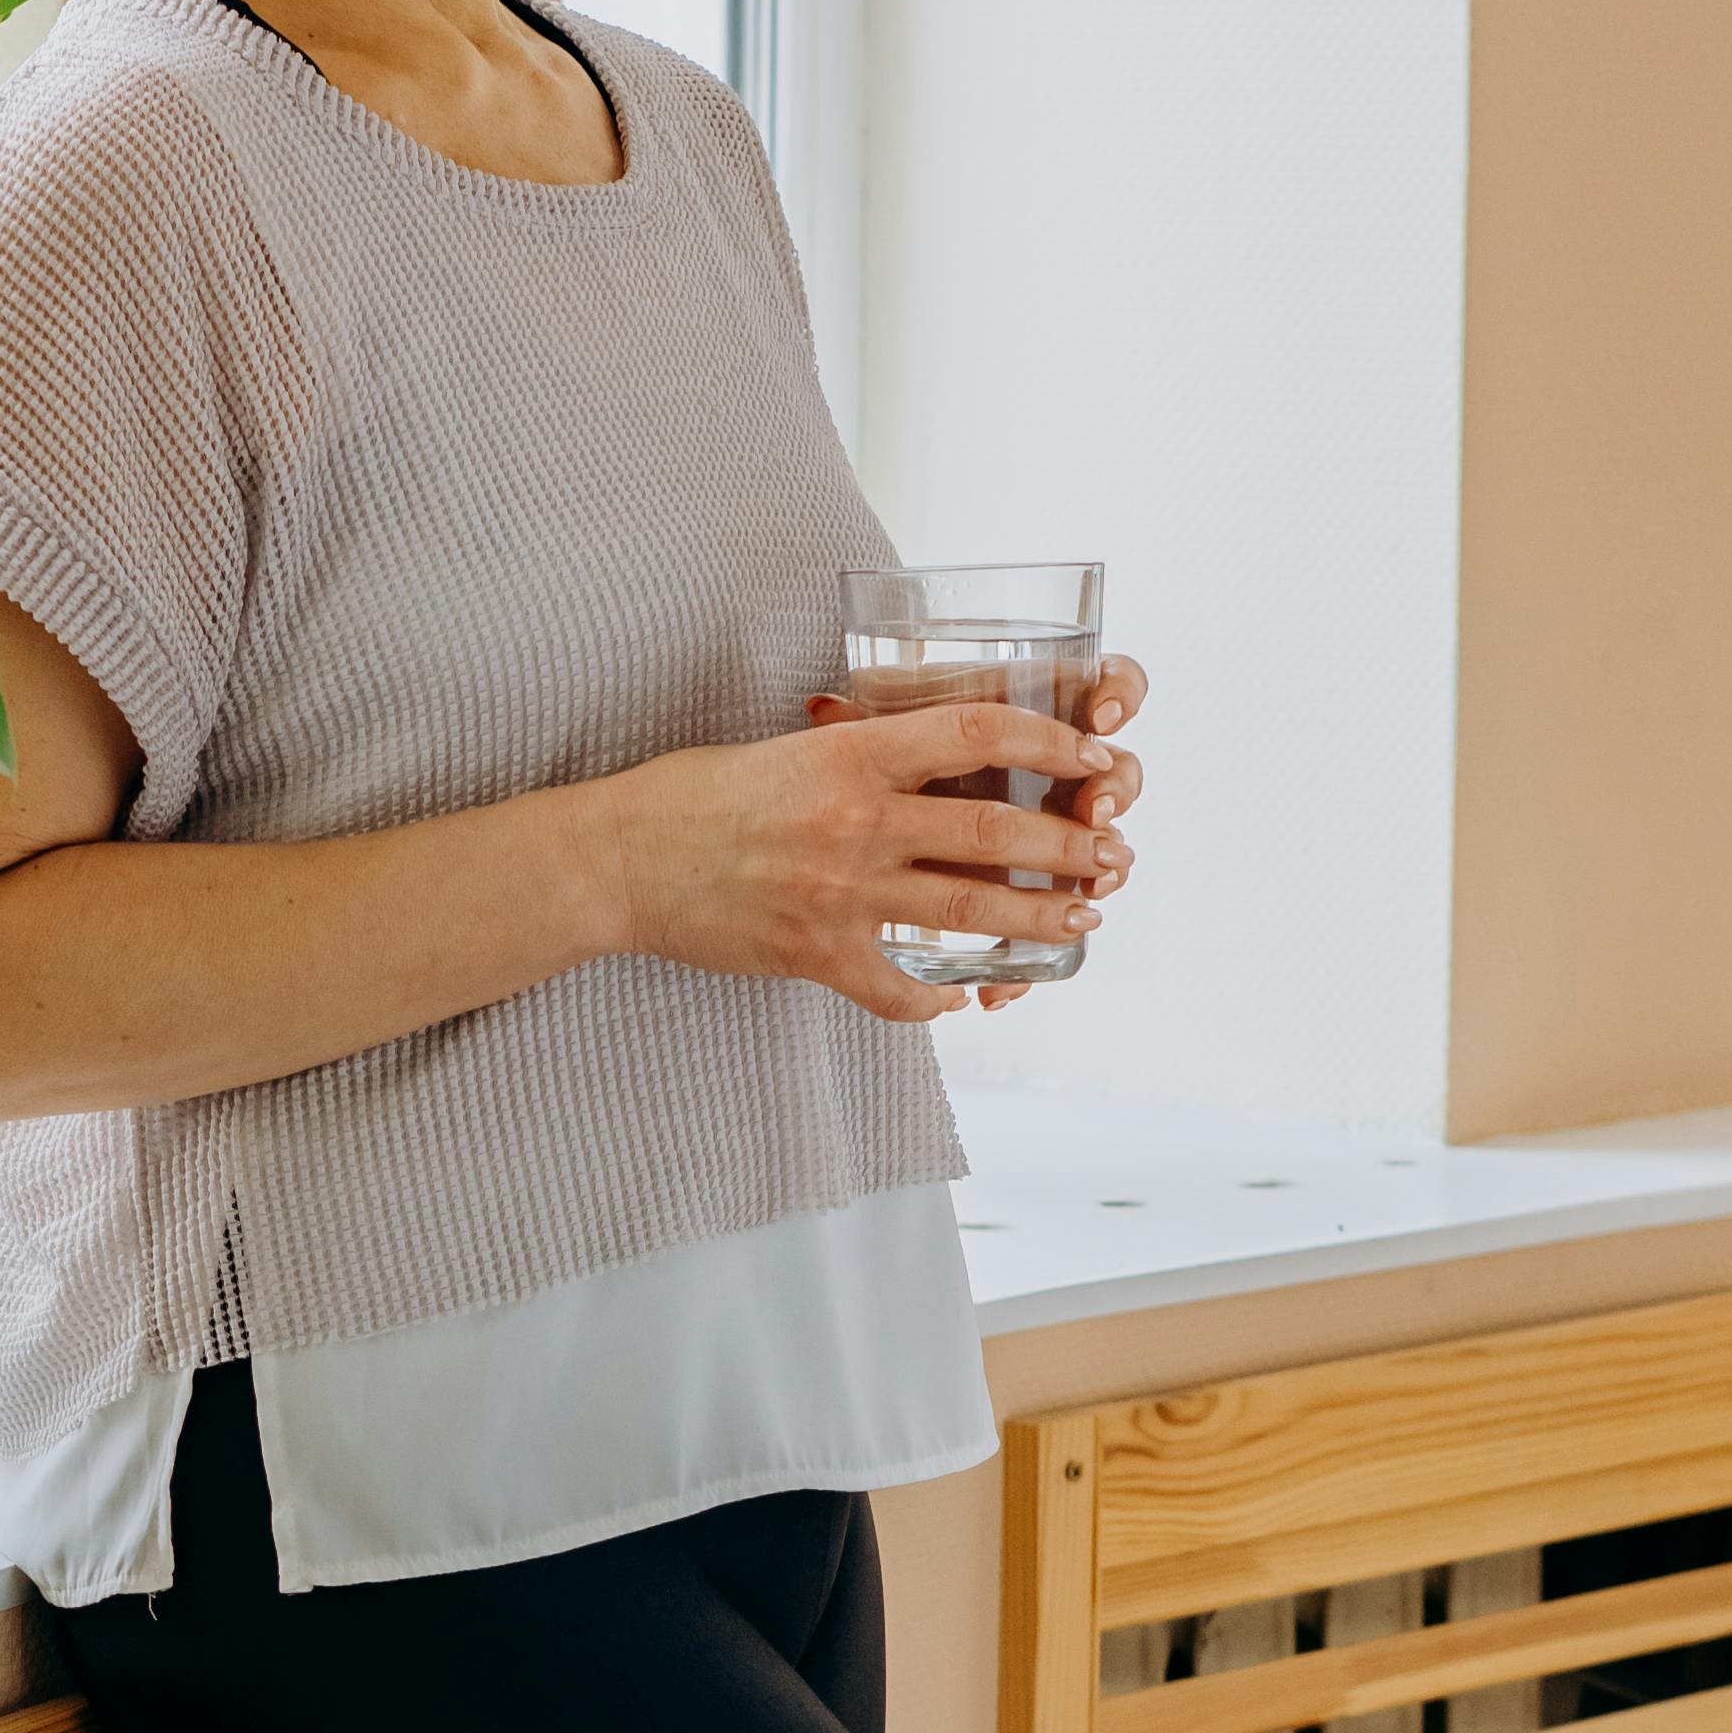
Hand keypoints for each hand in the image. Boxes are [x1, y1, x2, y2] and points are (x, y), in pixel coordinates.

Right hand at [591, 664, 1142, 1028]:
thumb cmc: (693, 794)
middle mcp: (856, 820)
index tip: (1090, 753)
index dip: (1047, 745)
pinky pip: (897, 988)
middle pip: (993, 834)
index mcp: (850, 751)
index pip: (975, 734)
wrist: (618, 860)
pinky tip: (961, 997)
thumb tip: (929, 753)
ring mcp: (840, 893)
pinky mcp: (816, 954)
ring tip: (1083, 920)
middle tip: (1113, 855)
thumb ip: (861, 751)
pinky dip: (936, 998)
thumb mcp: (787, 744)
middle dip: (1069, 847)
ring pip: (967, 910)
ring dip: (1038, 919)